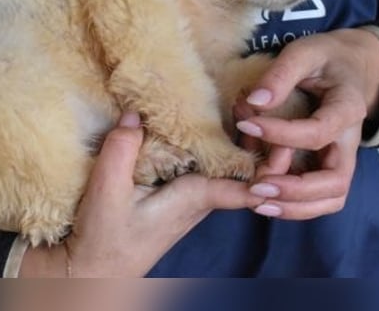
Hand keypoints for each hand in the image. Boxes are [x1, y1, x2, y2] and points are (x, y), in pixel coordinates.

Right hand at [19, 112, 263, 276]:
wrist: (94, 271)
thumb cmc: (104, 239)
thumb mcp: (107, 191)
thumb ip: (121, 150)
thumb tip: (135, 113)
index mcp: (191, 198)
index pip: (243, 187)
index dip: (267, 170)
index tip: (284, 146)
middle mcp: (199, 200)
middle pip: (245, 172)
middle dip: (261, 143)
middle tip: (261, 105)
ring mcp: (192, 200)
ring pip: (231, 170)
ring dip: (243, 143)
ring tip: (244, 106)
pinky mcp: (179, 196)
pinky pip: (211, 169)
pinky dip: (220, 147)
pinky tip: (215, 125)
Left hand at [233, 28, 378, 219]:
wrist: (353, 65)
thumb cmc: (326, 57)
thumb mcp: (305, 52)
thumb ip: (281, 74)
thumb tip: (255, 101)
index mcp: (348, 108)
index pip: (317, 132)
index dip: (280, 133)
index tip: (247, 122)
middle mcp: (350, 141)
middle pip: (335, 180)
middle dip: (295, 189)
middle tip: (257, 186)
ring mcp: (342, 157)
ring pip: (332, 197)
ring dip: (296, 206)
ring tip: (258, 202)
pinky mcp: (330, 165)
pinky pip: (321, 197)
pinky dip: (297, 206)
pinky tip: (266, 201)